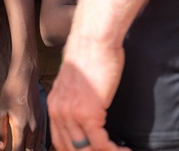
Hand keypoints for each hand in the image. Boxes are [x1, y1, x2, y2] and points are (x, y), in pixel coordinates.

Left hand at [0, 66, 39, 150]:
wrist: (25, 78)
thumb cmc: (11, 92)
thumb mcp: (0, 111)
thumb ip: (1, 131)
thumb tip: (2, 147)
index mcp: (21, 127)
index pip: (18, 150)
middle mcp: (33, 128)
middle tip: (15, 149)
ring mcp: (40, 124)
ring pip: (38, 146)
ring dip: (30, 150)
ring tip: (22, 148)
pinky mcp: (43, 119)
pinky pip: (42, 138)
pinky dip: (37, 145)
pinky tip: (32, 145)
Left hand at [48, 32, 126, 150]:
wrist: (94, 40)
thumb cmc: (91, 56)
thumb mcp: (76, 82)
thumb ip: (75, 99)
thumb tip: (87, 112)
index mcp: (54, 104)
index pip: (59, 141)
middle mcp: (58, 111)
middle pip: (71, 148)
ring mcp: (71, 113)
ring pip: (86, 149)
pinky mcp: (88, 113)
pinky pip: (101, 143)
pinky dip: (114, 150)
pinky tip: (125, 149)